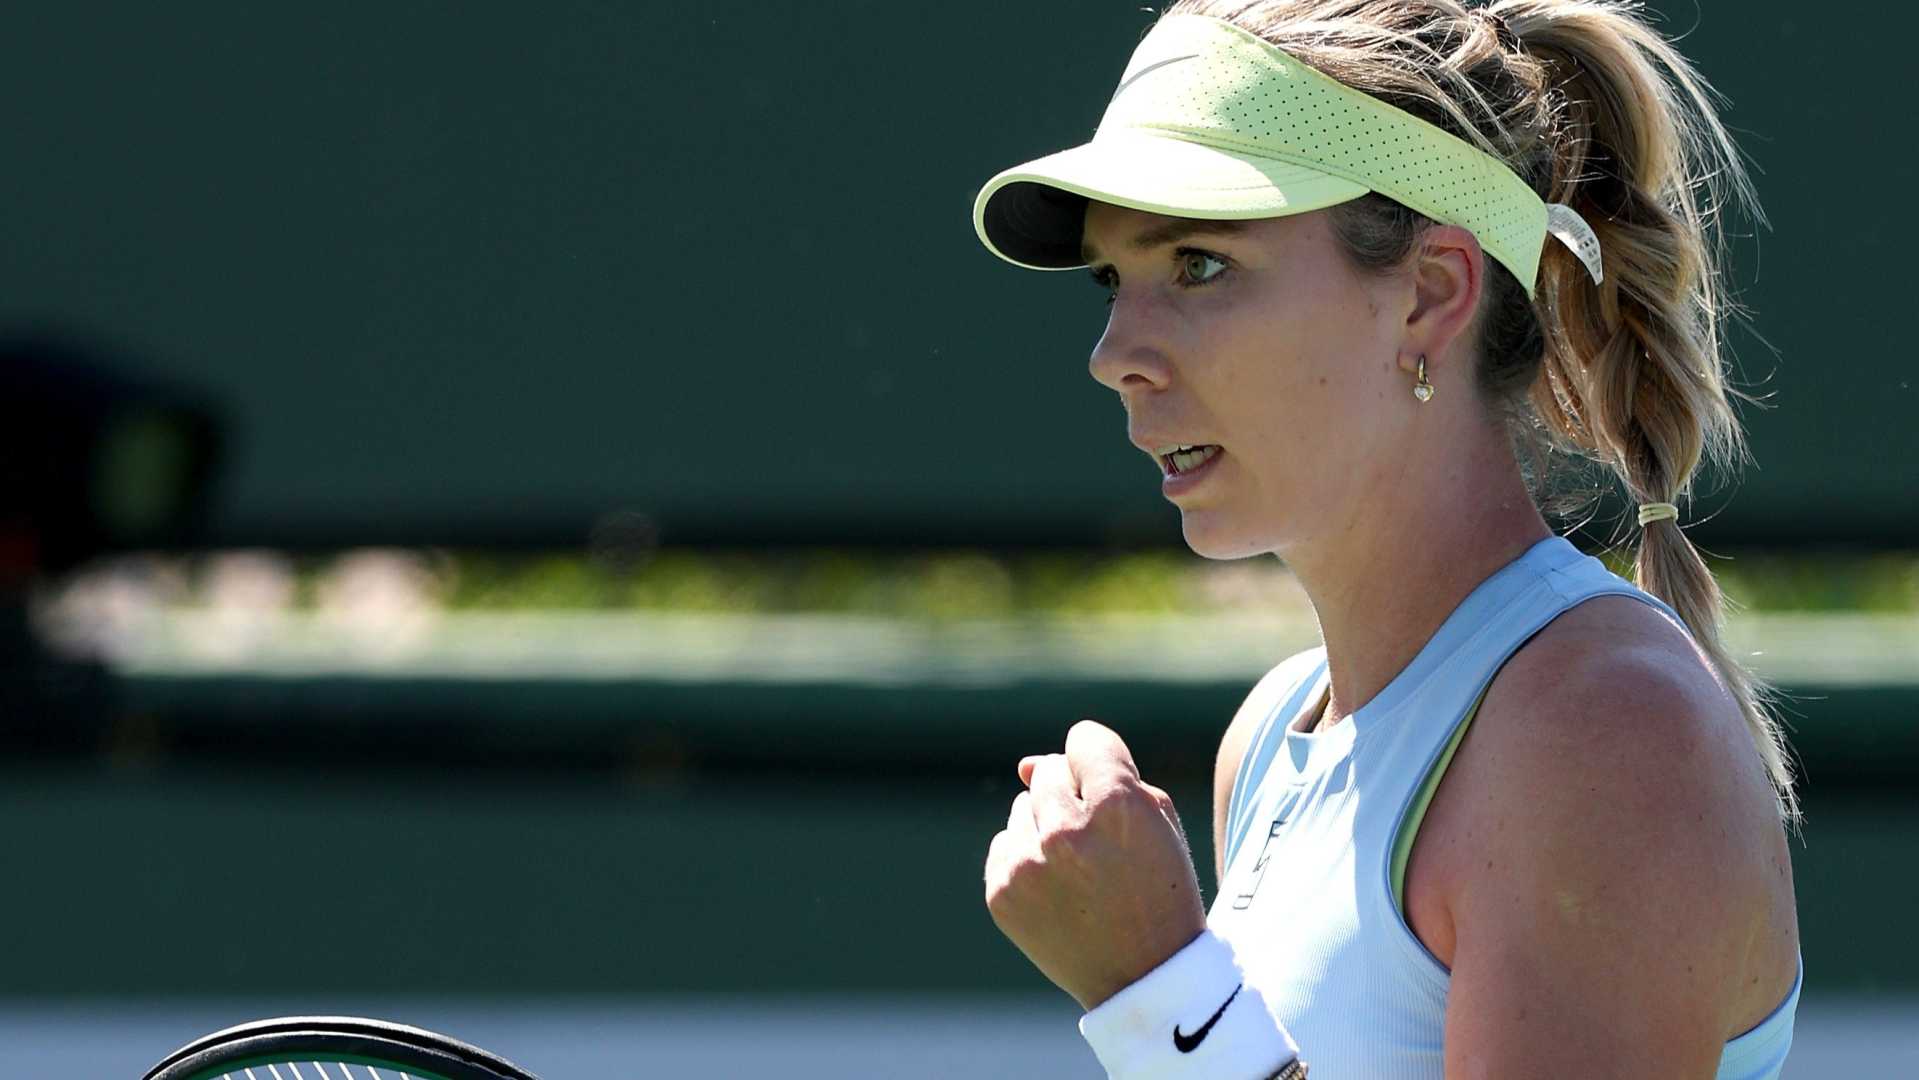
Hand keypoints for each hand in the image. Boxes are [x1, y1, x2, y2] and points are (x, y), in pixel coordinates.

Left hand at [983, 718, 1206, 1009]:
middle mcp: (1066, 832)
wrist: (1146, 978)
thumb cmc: (1160, 891)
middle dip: (1071, 794)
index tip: (1111, 794)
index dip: (1101, 763)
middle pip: (1047, 770)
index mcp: (1118, 806)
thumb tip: (1023, 764)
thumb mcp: (1157, 822)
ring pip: (1022, 807)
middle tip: (1099, 841)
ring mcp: (1028, 865)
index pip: (1085, 739)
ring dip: (1046, 827)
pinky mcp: (1002, 894)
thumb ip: (1103, 771)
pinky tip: (1058, 890)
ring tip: (1080, 871)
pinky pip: (1003, 845)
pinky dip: (1026, 860)